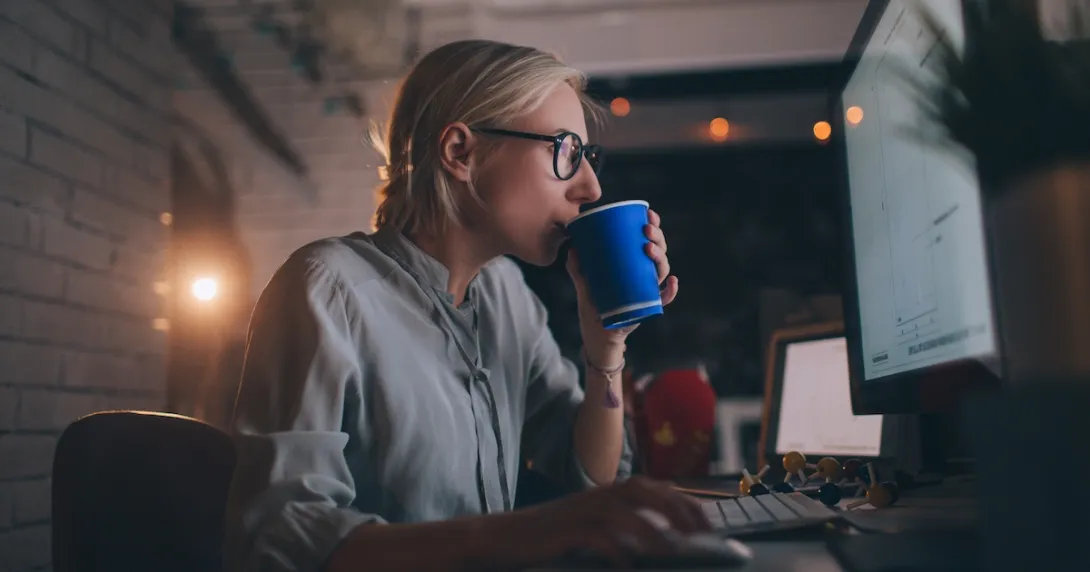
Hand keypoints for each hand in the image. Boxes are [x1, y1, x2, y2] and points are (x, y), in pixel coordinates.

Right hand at [503, 476, 711, 567]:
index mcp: (605, 493)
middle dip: (674, 508)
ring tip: (671, 549)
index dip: (681, 501)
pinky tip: (627, 563)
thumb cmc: (552, 534)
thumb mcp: (590, 522)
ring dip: (650, 529)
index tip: (706, 520)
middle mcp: (596, 497)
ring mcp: (580, 513)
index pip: (652, 487)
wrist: (505, 537)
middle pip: (642, 491)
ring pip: (622, 512)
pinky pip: (595, 537)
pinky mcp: (564, 532)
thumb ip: (621, 522)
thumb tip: (662, 533)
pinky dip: (614, 548)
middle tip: (699, 532)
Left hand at [567, 209, 678, 365]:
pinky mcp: (648, 307)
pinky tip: (672, 281)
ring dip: (661, 257)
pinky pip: (665, 298)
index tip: (648, 213)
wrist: (598, 334)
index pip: (647, 240)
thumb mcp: (584, 285)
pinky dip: (671, 291)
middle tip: (646, 229)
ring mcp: (648, 291)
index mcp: (634, 264)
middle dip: (657, 237)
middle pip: (658, 252)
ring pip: (662, 271)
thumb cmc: (595, 306)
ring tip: (649, 249)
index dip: (653, 226)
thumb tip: (572, 246)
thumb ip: (578, 268)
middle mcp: (644, 275)